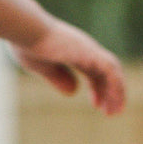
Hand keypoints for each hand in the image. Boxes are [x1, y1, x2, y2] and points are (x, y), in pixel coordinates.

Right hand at [11, 17, 125, 115]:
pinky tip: (115, 98)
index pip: (93, 71)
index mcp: (74, 52)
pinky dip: (115, 84)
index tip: (97, 105)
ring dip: (116, 92)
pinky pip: (110, 69)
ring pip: (112, 71)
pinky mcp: (89, 52)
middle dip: (109, 92)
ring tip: (115, 112)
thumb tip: (73, 92)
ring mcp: (89, 49)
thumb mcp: (43, 68)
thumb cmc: (28, 46)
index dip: (97, 88)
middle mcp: (85, 50)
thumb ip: (58, 79)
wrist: (26, 31)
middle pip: (105, 73)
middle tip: (112, 112)